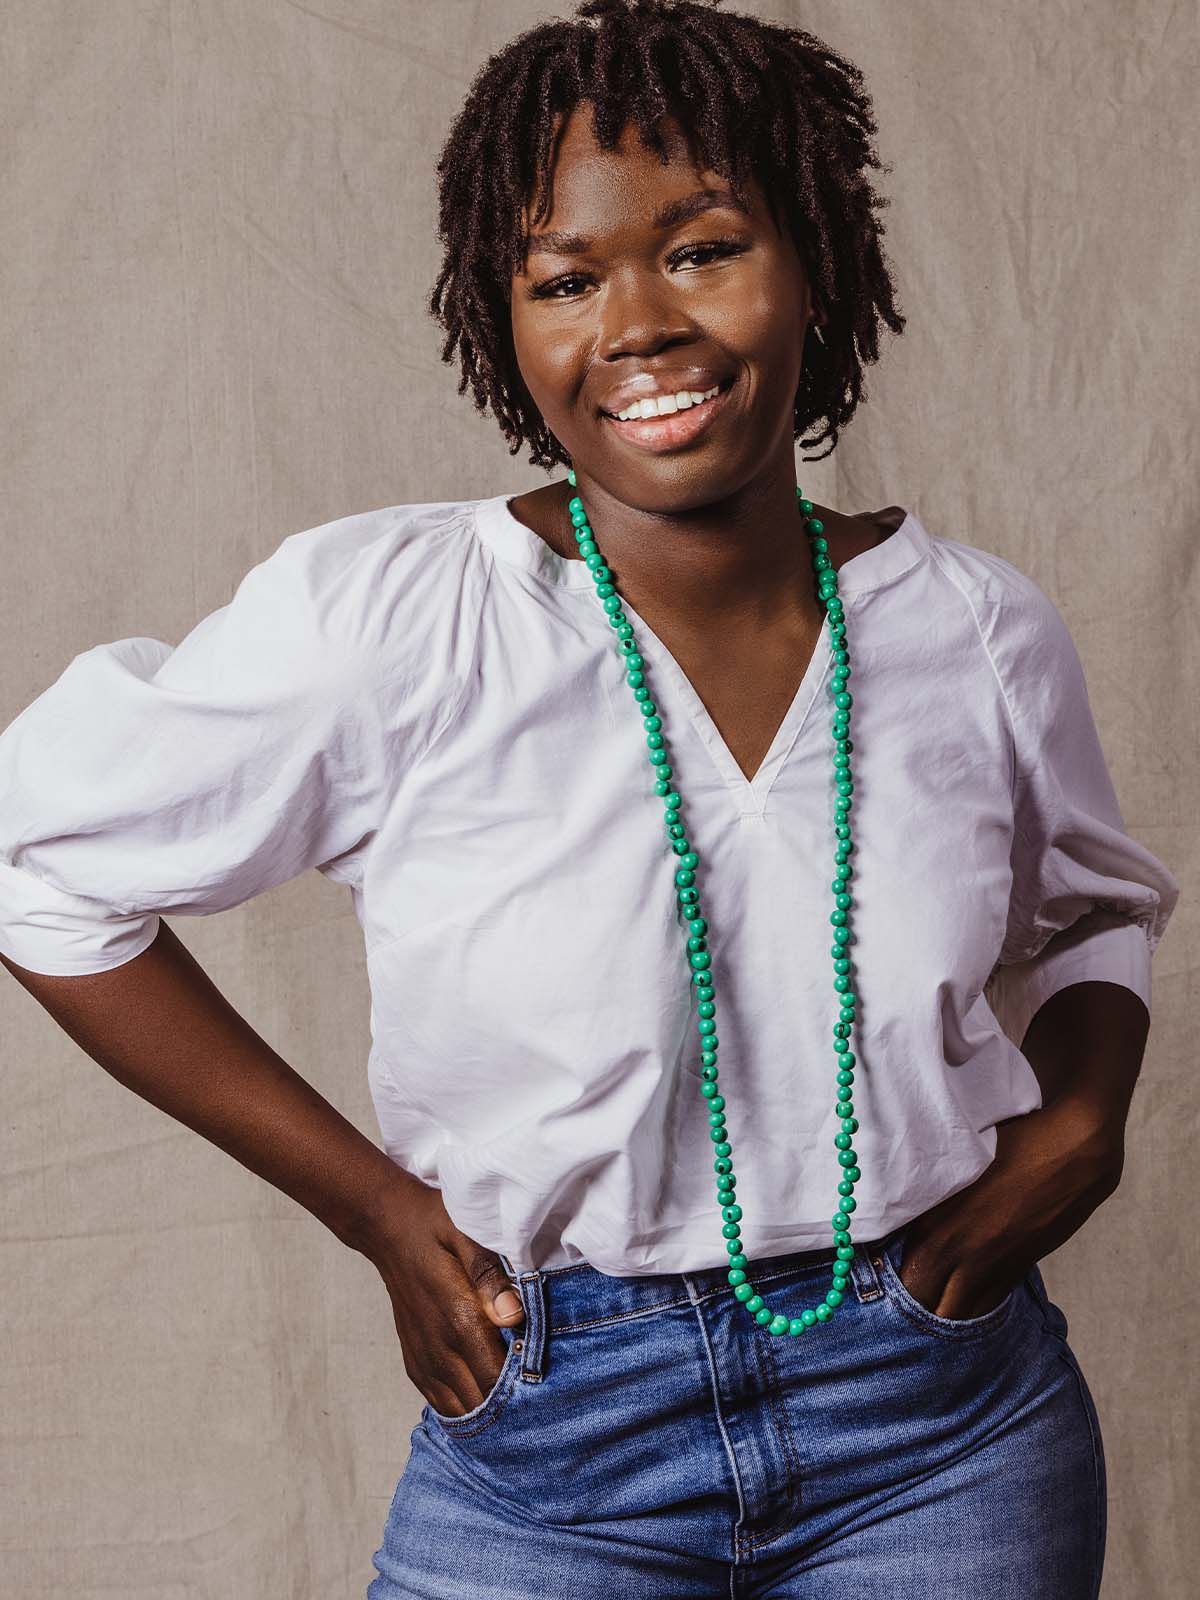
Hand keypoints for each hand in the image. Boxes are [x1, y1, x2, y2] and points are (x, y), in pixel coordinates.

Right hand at [354, 1168, 526, 1417]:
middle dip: (514, 1407)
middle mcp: (440, 1349)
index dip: (527, 1390)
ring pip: (462, 1410)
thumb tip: (513, 1316)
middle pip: (483, 1403)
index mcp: (459, 1320)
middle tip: (545, 1400)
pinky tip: (488, 1400)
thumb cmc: (435, 1226)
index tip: (553, 1387)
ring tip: (521, 1404)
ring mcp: (425, 1359)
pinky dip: (467, 1408)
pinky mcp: (415, 1362)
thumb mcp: (465, 1234)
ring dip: (490, 1412)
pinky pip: (442, 1403)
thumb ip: (489, 1276)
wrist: (388, 1229)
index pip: (498, 1379)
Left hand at [896, 1095, 1122, 1319]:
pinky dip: (972, 1309)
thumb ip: (931, 1193)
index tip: (884, 1281)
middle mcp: (956, 1251)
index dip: (889, 1282)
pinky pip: (987, 1305)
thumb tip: (908, 1206)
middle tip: (908, 1298)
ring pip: (955, 1313)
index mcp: (933, 1221)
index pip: (898, 1273)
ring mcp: (989, 1266)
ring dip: (942, 1313)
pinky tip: (965, 1303)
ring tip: (934, 1306)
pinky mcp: (1018, 1270)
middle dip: (913, 1304)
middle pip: (921, 1301)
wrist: (1072, 1150)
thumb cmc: (1012, 1142)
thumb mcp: (955, 1165)